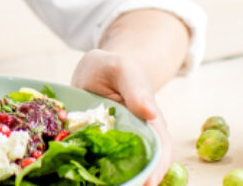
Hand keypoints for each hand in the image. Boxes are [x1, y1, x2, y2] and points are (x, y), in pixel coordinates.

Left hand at [71, 49, 172, 185]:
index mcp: (150, 121)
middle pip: (143, 166)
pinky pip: (97, 163)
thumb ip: (136, 88)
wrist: (97, 70)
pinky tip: (83, 179)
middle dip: (137, 180)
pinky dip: (93, 173)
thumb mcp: (123, 70)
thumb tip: (150, 113)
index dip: (156, 168)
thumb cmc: (113, 68)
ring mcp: (117, 144)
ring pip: (121, 169)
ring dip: (116, 180)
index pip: (160, 149)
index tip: (148, 183)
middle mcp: (137, 137)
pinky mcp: (98, 147)